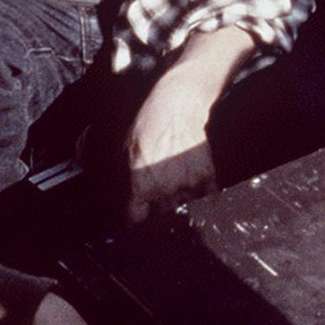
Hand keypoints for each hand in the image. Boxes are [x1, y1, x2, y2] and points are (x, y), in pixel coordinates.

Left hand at [124, 67, 220, 222]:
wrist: (178, 104)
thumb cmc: (149, 123)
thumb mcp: (124, 148)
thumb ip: (121, 176)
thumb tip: (116, 192)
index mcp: (142, 186)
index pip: (137, 220)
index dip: (136, 220)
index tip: (138, 216)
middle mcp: (165, 190)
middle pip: (161, 216)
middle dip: (158, 210)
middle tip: (157, 197)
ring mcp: (188, 184)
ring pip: (183, 208)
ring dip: (179, 202)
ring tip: (175, 187)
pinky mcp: (207, 175)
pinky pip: (208, 198)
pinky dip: (204, 199)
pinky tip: (198, 192)